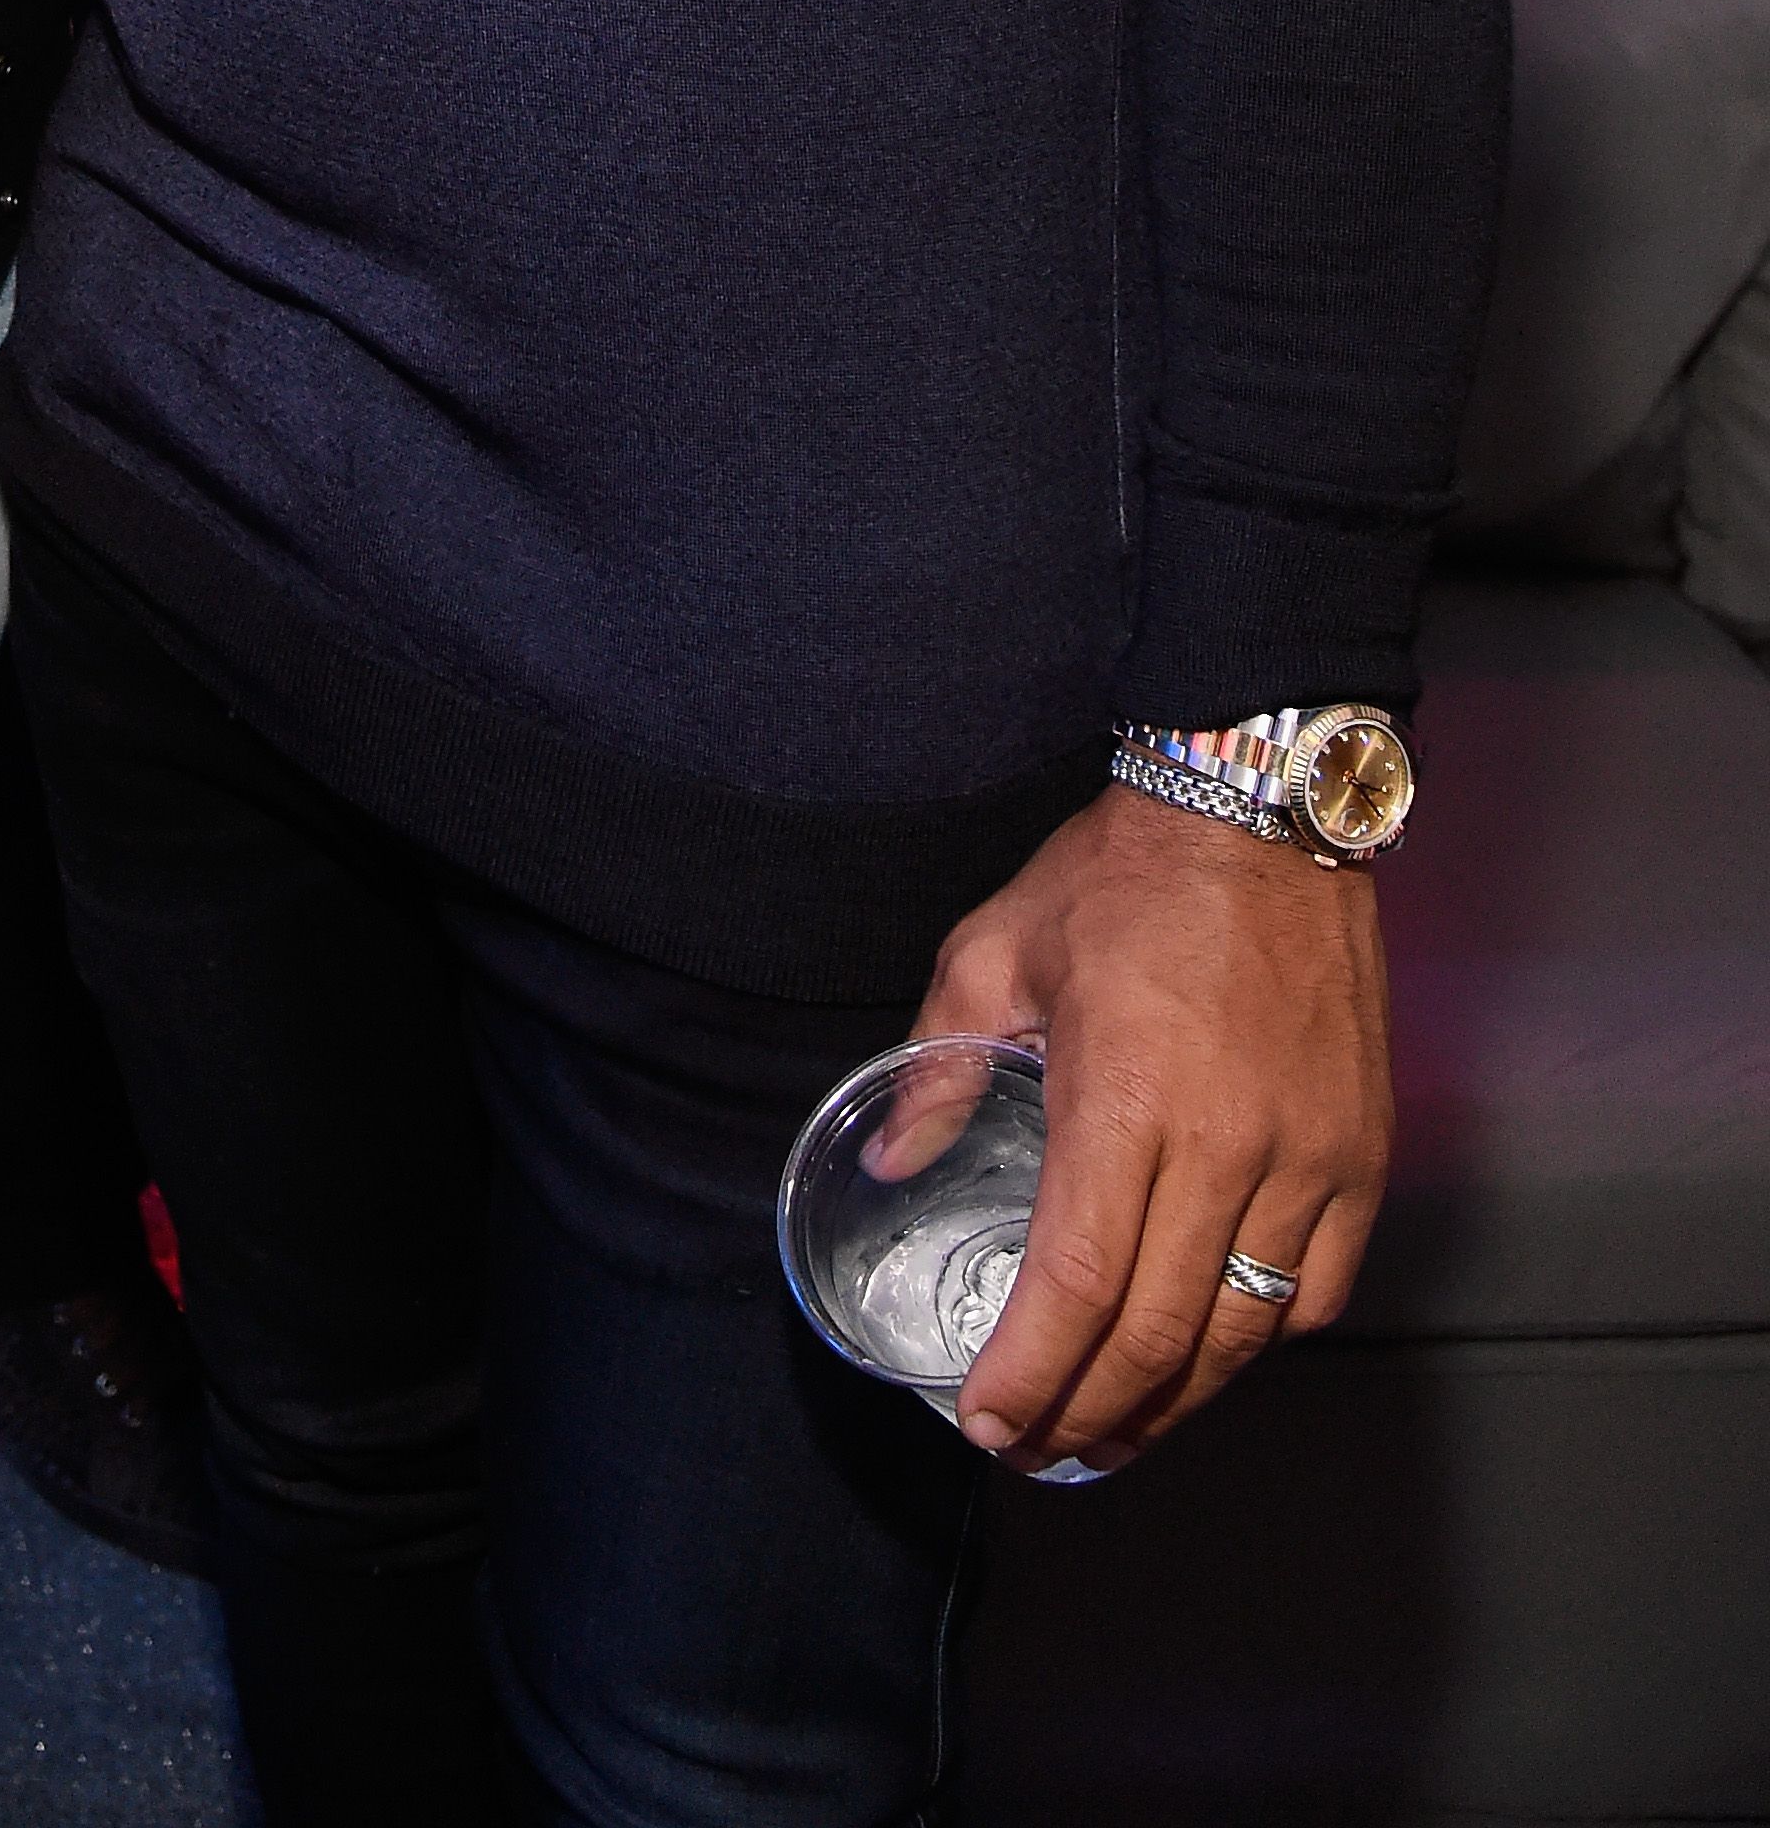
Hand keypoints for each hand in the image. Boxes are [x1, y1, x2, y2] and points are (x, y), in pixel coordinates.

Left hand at [912, 783, 1388, 1466]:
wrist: (1263, 813)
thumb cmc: (1126, 876)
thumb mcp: (996, 946)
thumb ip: (940, 1061)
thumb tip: (898, 1157)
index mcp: (1127, 1096)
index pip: (1079, 1283)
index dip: (1031, 1372)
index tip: (988, 1419)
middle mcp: (1227, 1144)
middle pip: (1158, 1335)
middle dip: (1087, 1413)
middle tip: (1035, 1446)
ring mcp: (1307, 1158)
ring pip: (1240, 1334)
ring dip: (1172, 1402)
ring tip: (1112, 1428)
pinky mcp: (1361, 1158)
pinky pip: (1314, 1292)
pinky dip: (1258, 1342)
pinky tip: (1208, 1356)